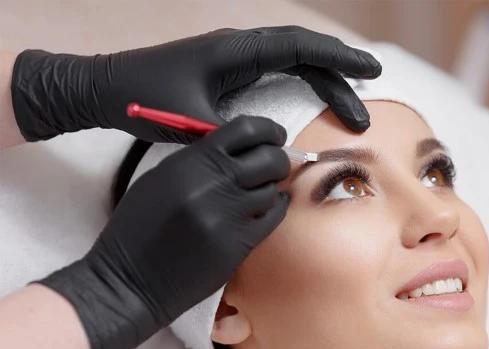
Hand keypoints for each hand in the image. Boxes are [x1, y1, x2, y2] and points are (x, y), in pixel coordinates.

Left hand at [11, 26, 380, 141]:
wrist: (107, 87)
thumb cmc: (143, 99)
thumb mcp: (189, 122)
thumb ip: (232, 134)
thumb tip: (274, 148)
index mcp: (235, 51)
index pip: (299, 47)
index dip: (337, 59)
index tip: (369, 71)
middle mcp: (241, 48)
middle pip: (305, 53)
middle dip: (341, 74)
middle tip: (368, 105)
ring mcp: (237, 57)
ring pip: (296, 61)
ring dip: (326, 82)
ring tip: (353, 110)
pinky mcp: (232, 71)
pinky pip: (281, 70)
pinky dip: (305, 83)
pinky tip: (318, 99)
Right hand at [33, 116, 289, 348]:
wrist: (131, 280)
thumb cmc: (139, 229)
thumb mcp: (160, 180)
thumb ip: (198, 160)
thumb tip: (237, 149)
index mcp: (189, 163)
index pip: (243, 130)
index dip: (267, 130)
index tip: (275, 135)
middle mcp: (212, 184)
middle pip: (268, 159)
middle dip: (278, 159)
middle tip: (276, 165)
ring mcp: (228, 215)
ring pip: (272, 189)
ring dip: (272, 188)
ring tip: (260, 192)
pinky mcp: (239, 243)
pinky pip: (273, 217)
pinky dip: (275, 209)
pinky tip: (267, 208)